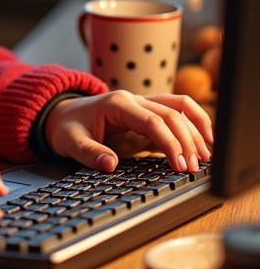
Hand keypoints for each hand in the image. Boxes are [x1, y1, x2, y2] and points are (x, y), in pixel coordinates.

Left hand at [43, 90, 213, 172]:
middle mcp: (134, 100)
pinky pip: (176, 113)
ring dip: (196, 129)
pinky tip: (204, 141)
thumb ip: (89, 153)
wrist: (63, 115)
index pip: (152, 121)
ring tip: (206, 156)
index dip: (169, 143)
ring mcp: (142, 104)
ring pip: (179, 108)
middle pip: (171, 114)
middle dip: (186, 141)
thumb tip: (110, 165)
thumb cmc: (67, 127)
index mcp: (117, 104)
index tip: (179, 165)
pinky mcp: (148, 114)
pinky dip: (193, 124)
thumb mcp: (70, 142)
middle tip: (194, 168)